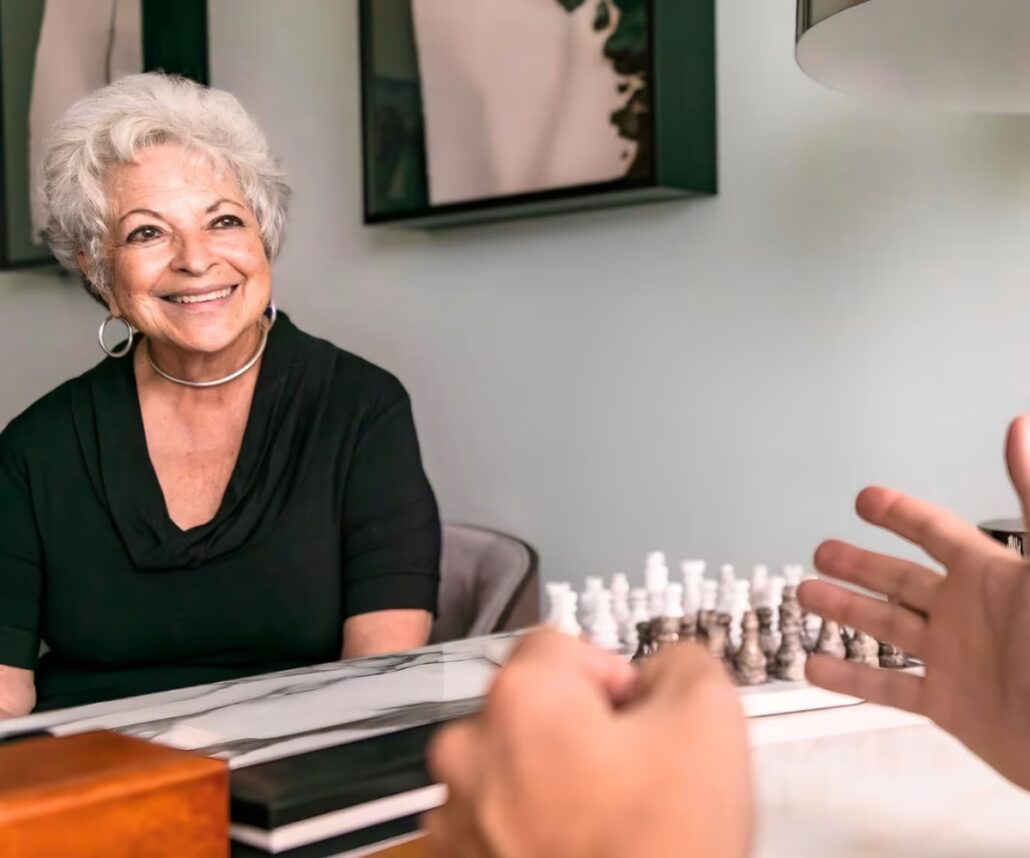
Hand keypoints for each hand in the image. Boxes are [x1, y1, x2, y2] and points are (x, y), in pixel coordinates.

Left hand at [423, 629, 751, 857]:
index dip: (613, 678)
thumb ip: (681, 661)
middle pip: (532, 705)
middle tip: (632, 775)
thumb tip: (663, 667)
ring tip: (609, 823)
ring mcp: (459, 814)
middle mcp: (470, 750)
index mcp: (520, 698)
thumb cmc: (661, 853)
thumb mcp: (709, 719)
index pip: (562, 645)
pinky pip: (500, 817)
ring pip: (516, 764)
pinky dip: (536, 826)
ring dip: (556, 780)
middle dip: (582, 729)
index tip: (638, 719)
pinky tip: (584, 849)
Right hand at [799, 415, 1029, 788]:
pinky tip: (814, 667)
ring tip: (805, 595)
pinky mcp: (952, 706)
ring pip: (885, 627)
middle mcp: (968, 613)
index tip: (864, 499)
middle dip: (858, 564)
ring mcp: (956, 660)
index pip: (936, 532)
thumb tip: (1021, 427)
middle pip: (898, 579)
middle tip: (821, 552)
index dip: (899, 514)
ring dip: (843, 610)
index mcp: (992, 575)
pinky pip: (890, 689)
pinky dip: (850, 679)